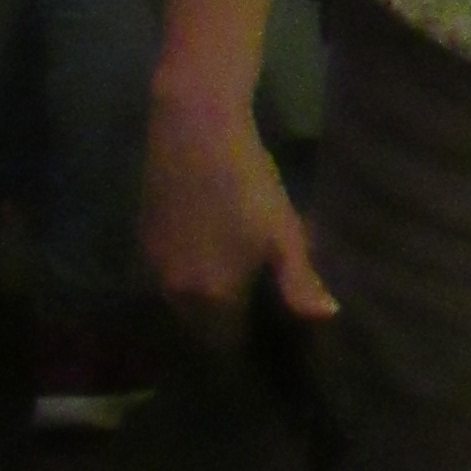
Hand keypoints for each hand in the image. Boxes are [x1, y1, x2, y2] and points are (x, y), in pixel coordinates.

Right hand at [142, 75, 336, 332]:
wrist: (194, 130)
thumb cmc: (248, 184)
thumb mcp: (284, 233)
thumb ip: (300, 282)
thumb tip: (326, 317)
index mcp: (211, 296)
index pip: (228, 340)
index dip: (250, 337)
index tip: (270, 326)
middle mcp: (175, 289)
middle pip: (201, 323)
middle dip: (226, 319)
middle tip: (256, 298)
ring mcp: (154, 262)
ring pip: (182, 296)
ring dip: (204, 294)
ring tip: (234, 273)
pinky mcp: (143, 234)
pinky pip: (168, 268)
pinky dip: (187, 267)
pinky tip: (209, 244)